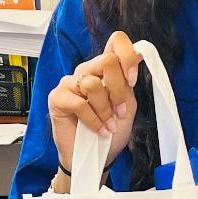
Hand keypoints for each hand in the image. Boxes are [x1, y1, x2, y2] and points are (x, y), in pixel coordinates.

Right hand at [48, 31, 143, 169]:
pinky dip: (93, 120)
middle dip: (118, 90)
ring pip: (93, 84)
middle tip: (119, 111)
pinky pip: (80, 102)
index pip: (116, 41)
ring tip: (108, 125)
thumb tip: (140, 55)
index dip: (127, 56)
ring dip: (105, 110)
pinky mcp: (57, 98)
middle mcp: (86, 71)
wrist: (95, 157)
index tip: (132, 79)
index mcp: (104, 70)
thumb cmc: (110, 132)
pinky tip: (98, 130)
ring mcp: (70, 83)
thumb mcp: (126, 106)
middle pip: (107, 61)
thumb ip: (127, 83)